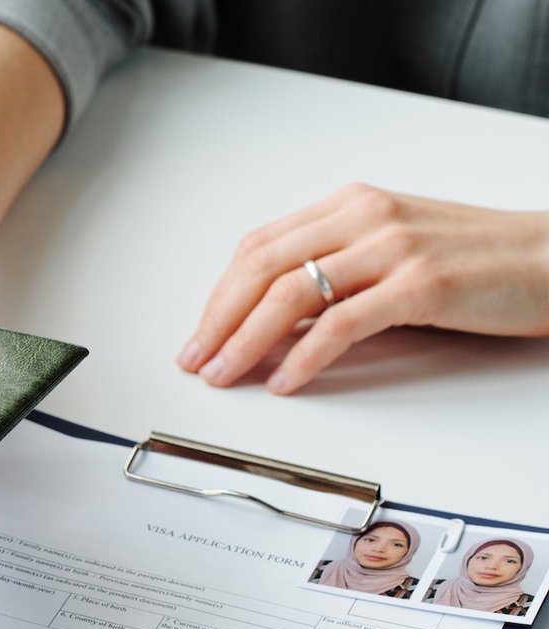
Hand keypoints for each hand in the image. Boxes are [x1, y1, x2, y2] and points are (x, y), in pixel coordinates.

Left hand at [177, 184, 548, 392]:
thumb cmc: (474, 260)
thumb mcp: (390, 253)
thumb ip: (333, 275)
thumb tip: (271, 323)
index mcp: (350, 205)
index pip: (259, 247)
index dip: (219, 294)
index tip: (199, 333)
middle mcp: (364, 217)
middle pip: (262, 267)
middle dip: (218, 319)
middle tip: (196, 360)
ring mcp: (391, 248)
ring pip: (290, 293)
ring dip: (246, 341)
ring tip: (225, 374)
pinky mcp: (419, 284)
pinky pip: (341, 324)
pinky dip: (303, 357)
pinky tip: (284, 382)